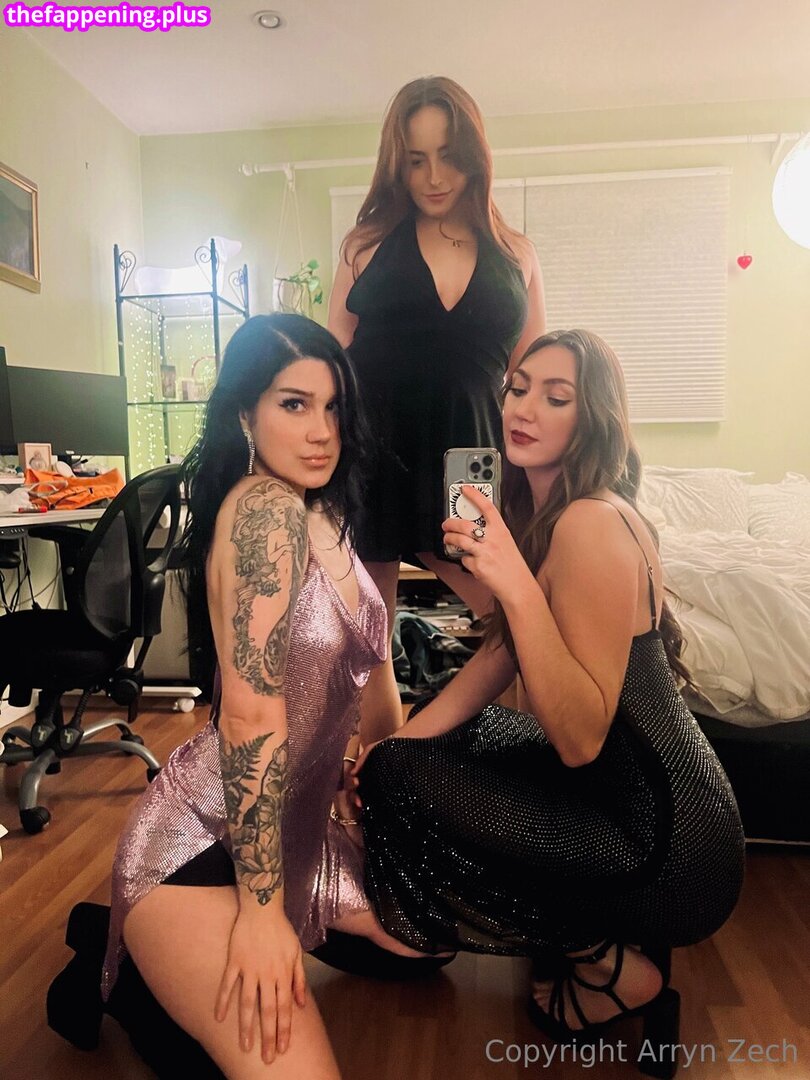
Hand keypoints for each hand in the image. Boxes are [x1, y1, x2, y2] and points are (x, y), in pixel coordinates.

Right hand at [215, 902, 305, 1063]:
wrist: (262, 907)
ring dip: (246, 1026)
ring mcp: (249, 968)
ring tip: (246, 1046)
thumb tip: (301, 1003)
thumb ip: (299, 978)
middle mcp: (267, 974)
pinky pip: (228, 984)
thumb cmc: (281, 930)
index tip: (282, 1048)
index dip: (284, 1029)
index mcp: (283, 972)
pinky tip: (219, 1018)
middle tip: (266, 1058)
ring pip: (247, 1003)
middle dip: (268, 1036)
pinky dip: (223, 1001)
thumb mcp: (296, 952)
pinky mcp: (235, 961)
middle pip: (267, 1011)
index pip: (285, 1008)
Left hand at [442, 485, 532, 600]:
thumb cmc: (513, 566)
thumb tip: (473, 529)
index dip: (475, 496)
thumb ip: (492, 534)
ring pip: (459, 540)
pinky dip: (465, 560)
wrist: (518, 586)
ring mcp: (484, 553)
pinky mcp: (478, 567)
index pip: (487, 507)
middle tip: (446, 524)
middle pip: (465, 525)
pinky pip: (464, 559)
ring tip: (447, 539)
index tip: (465, 489)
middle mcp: (493, 540)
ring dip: (449, 539)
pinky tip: (471, 562)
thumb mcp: (506, 543)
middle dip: (451, 523)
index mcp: (502, 531)